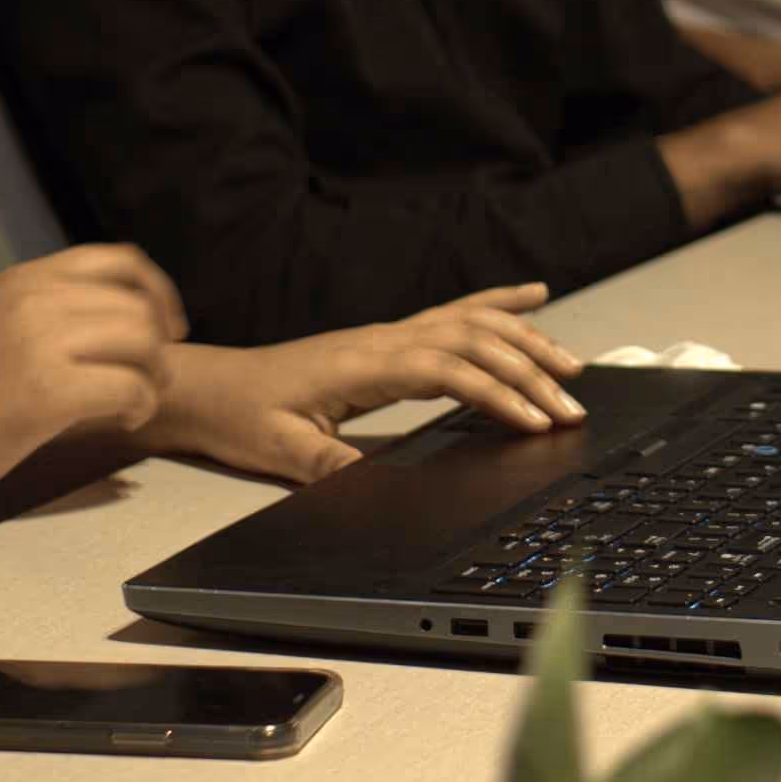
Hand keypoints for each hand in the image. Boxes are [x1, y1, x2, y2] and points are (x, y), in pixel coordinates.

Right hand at [0, 247, 184, 511]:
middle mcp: (31, 299)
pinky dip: (140, 406)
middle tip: (150, 382)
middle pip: (137, 307)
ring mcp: (37, 342)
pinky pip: (129, 388)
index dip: (155, 292)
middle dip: (157, 347)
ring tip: (136, 403)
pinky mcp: (44, 392)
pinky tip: (126, 420)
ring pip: (142, 343)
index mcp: (19, 280)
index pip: (116, 261)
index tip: (167, 327)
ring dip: (153, 377)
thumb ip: (37, 312)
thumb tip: (102, 320)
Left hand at [146, 286, 587, 483]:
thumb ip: (329, 466)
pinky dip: (498, 301)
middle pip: (475, 341)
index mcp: (364, 365)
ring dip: (526, 339)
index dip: (497, 393)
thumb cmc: (242, 416)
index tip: (534, 423)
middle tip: (572, 406)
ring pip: (473, 322)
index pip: (448, 370)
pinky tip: (532, 295)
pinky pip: (453, 311)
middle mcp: (384, 340)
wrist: (209, 387)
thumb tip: (377, 487)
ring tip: (571, 365)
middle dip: (529, 371)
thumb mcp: (280, 451)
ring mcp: (389, 334)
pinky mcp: (388, 339)